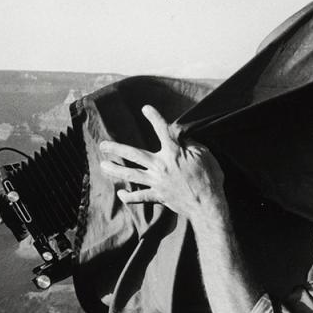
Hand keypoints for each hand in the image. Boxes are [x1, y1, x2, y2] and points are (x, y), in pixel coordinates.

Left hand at [96, 105, 225, 223]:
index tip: (145, 108)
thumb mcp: (204, 155)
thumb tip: (180, 138)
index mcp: (173, 152)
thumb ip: (189, 144)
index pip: (162, 130)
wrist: (208, 204)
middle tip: (102, 145)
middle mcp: (161, 166)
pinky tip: (120, 193)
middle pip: (134, 155)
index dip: (154, 117)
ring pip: (131, 175)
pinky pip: (139, 197)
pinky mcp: (158, 196)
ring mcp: (157, 182)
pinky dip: (129, 197)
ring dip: (115, 170)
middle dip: (116, 149)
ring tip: (102, 165)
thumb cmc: (209, 178)